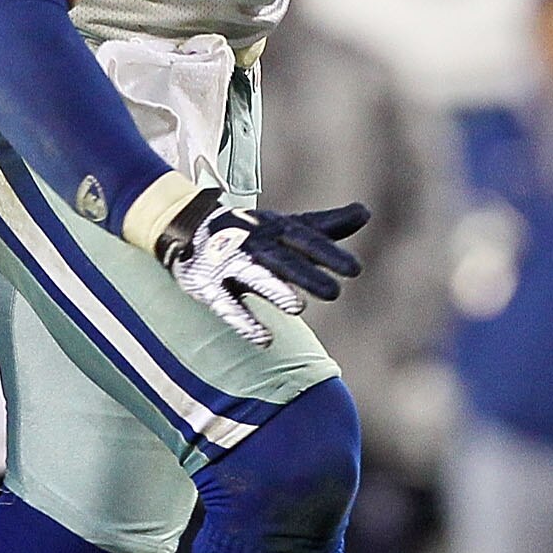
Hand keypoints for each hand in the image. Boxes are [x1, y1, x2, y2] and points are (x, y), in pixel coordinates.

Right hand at [162, 197, 368, 347]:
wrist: (187, 228)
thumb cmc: (250, 232)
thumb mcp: (286, 225)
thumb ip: (325, 226)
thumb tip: (366, 213)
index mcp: (275, 229)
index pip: (305, 239)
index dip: (328, 254)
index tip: (354, 270)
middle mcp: (253, 243)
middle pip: (282, 259)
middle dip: (306, 274)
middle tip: (334, 292)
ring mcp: (229, 264)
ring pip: (253, 276)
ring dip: (274, 290)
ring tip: (297, 307)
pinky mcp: (209, 286)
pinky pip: (226, 305)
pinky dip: (244, 322)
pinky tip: (265, 340)